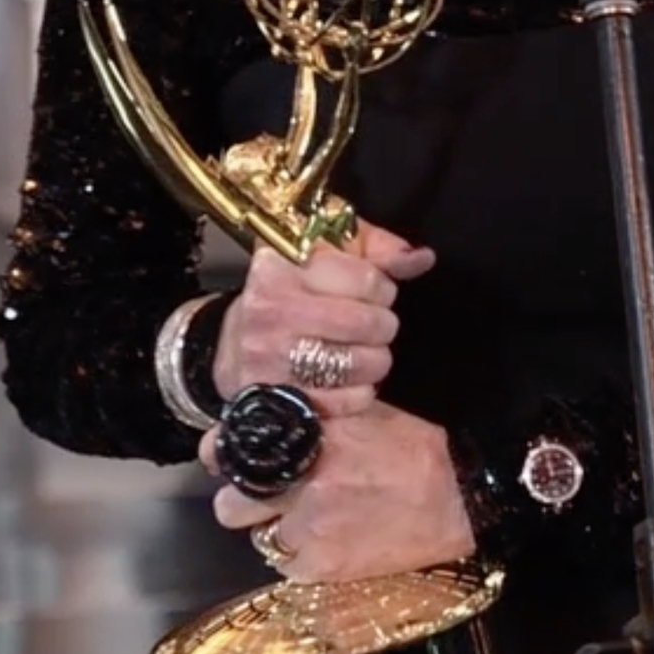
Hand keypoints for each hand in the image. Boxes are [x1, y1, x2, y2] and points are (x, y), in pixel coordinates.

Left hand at [204, 401, 476, 582]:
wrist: (459, 498)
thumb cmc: (412, 450)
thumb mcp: (360, 414)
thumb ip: (310, 415)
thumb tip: (261, 413)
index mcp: (310, 438)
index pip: (235, 449)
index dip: (223, 455)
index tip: (225, 456)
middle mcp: (303, 483)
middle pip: (230, 505)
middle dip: (242, 500)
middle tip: (266, 495)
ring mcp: (309, 529)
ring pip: (257, 538)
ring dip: (273, 529)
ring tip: (305, 518)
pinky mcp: (322, 565)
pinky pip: (286, 565)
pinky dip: (299, 555)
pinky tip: (327, 538)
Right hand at [212, 221, 433, 418]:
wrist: (232, 349)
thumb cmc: (288, 296)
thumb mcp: (322, 257)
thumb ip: (376, 250)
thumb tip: (421, 258)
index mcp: (280, 270)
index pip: (365, 278)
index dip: (381, 287)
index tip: (374, 292)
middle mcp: (271, 314)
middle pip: (367, 323)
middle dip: (382, 325)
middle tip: (372, 325)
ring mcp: (272, 362)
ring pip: (362, 363)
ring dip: (375, 360)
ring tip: (362, 352)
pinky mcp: (280, 402)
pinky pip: (349, 400)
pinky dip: (360, 393)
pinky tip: (345, 380)